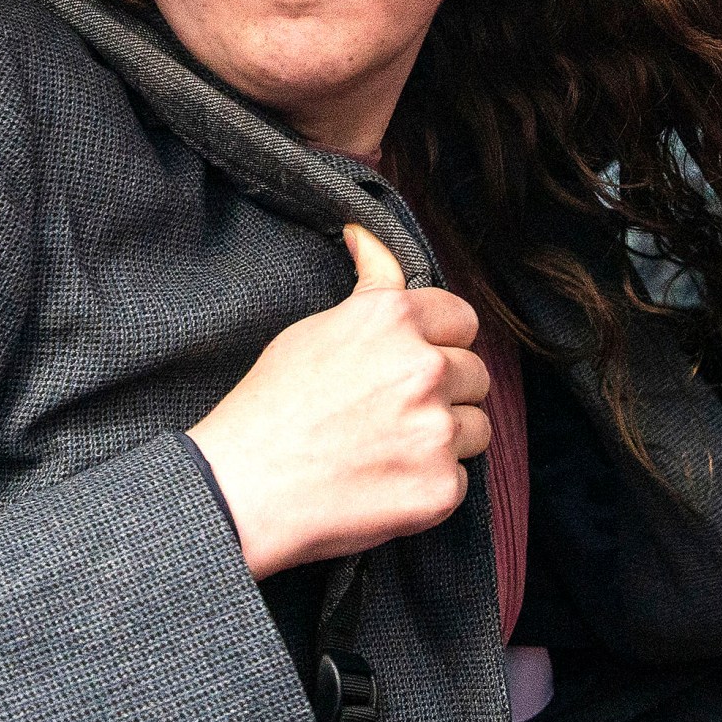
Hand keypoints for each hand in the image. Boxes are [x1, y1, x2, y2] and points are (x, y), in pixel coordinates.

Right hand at [187, 224, 489, 577]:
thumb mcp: (315, 327)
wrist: (245, 488)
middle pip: (476, 374)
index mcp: (395, 320)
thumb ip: (367, 284)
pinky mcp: (440, 485)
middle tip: (394, 411)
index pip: (462, 319)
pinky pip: (460, 478)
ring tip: (390, 448)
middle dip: (446, 391)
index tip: (415, 361)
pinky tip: (385, 482)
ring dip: (446, 437)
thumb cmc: (271, 405)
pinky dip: (430, 483)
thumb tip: (364, 233)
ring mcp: (437, 430)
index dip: (441, 341)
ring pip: (476, 427)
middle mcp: (425, 369)